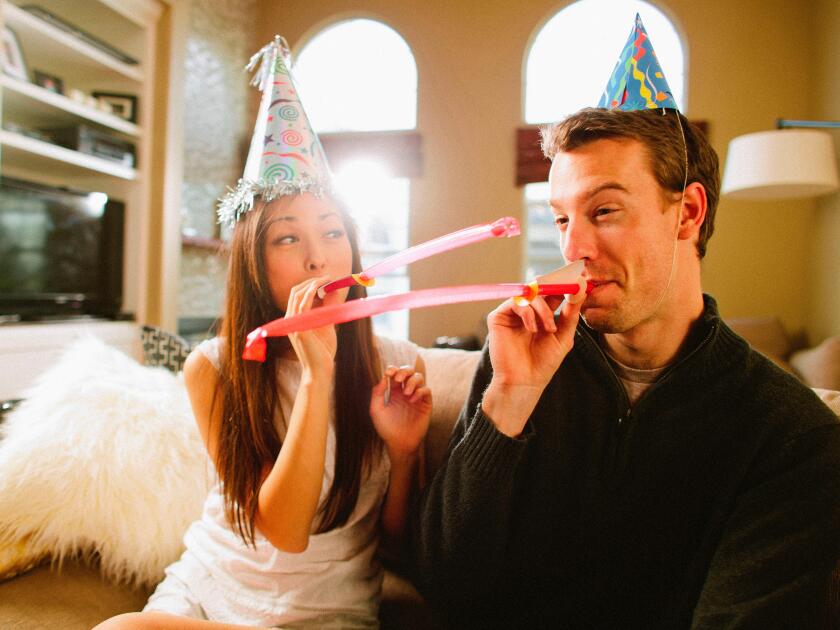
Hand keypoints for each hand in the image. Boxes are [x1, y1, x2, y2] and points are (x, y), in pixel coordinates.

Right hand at [286, 276, 339, 376]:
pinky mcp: (298, 329)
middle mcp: (290, 319)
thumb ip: (328, 308)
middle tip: (328, 277)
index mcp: (294, 319)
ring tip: (327, 280)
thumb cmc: (323, 351)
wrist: (320, 370)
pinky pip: (302, 305)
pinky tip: (322, 288)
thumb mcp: (327, 324)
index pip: (298, 294)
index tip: (326, 279)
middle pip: (295, 291)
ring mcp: (292, 324)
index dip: (310, 284)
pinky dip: (311, 293)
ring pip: (298, 295)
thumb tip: (333, 291)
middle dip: (311, 281)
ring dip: (313, 284)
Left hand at [370, 365, 431, 459]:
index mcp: (394, 392)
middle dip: (404, 370)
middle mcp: (406, 392)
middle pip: (409, 371)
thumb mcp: (376, 410)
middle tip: (399, 378)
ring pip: (419, 377)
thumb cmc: (386, 428)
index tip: (389, 373)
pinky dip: (420, 391)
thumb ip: (377, 393)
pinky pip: (427, 390)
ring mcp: (416, 397)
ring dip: (412, 381)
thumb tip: (384, 378)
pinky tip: (412, 400)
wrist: (399, 443)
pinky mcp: (425, 404)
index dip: (393, 369)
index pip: (396, 374)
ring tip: (406, 393)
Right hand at [481, 295, 580, 436]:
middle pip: (540, 287)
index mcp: (542, 314)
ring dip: (543, 309)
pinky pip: (515, 302)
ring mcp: (512, 313)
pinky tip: (532, 329)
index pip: (553, 291)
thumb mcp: (564, 335)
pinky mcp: (498, 317)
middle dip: (554, 288)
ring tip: (549, 328)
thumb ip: (571, 312)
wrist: (524, 381)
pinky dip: (527, 312)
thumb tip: (581, 288)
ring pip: (529, 294)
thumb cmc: (544, 362)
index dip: (565, 283)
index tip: (579, 280)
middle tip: (566, 290)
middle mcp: (527, 311)